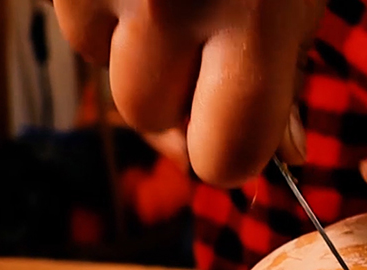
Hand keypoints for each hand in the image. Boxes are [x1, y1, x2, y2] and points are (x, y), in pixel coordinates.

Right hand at [52, 0, 325, 185]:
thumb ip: (288, 76)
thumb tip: (283, 157)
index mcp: (252, 19)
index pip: (224, 157)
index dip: (237, 155)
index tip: (245, 134)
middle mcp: (166, 4)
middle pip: (152, 120)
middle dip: (182, 103)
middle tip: (213, 53)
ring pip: (106, 76)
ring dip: (140, 58)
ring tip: (181, 6)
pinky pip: (77, 27)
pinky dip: (108, 15)